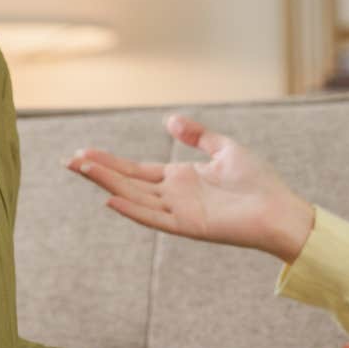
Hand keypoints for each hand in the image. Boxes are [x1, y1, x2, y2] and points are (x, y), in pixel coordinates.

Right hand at [67, 114, 316, 262]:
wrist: (280, 209)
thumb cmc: (258, 182)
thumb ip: (197, 135)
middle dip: (98, 171)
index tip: (83, 153)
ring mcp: (179, 212)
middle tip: (68, 160)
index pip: (135, 171)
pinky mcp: (189, 226)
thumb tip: (169, 121)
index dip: (109, 162)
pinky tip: (111, 199)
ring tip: (81, 169)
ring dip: (108, 184)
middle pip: (127, 182)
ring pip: (134, 197)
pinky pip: (155, 218)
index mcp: (180, 179)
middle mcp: (173, 196)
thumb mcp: (224, 149)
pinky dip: (133, 210)